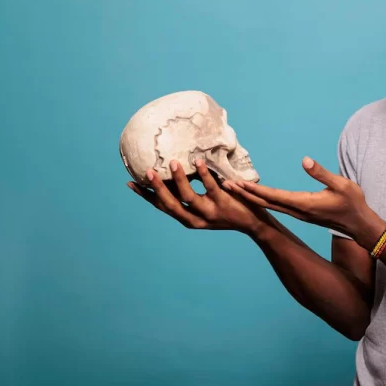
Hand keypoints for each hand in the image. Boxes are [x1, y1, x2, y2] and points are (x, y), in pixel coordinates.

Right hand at [127, 158, 265, 234]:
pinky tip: (197, 162)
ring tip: (173, 163)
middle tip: (147, 171)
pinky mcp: (223, 204)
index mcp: (188, 219)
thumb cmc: (228, 209)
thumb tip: (177, 170)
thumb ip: (192, 193)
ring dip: (178, 180)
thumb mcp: (205, 205)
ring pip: (188, 197)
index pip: (162, 207)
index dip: (146, 196)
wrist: (253, 223)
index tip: (131, 183)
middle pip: (170, 204)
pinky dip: (203, 174)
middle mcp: (195, 219)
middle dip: (157, 188)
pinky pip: (211, 187)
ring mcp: (209, 212)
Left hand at [223, 156, 385, 242]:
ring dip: (252, 197)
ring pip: (270, 205)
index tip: (238, 183)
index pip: (274, 195)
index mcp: (304, 203)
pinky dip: (263, 199)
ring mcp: (299, 213)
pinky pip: (277, 206)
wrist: (360, 225)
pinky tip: (257, 195)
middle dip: (245, 194)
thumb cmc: (353, 203)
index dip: (254, 189)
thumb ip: (321, 172)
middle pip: (266, 202)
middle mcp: (298, 210)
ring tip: (236, 189)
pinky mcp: (302, 213)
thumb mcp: (341, 184)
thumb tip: (304, 160)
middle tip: (226, 185)